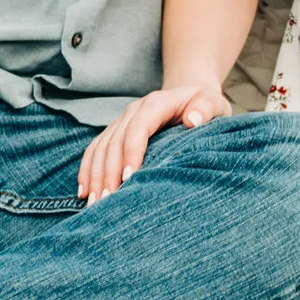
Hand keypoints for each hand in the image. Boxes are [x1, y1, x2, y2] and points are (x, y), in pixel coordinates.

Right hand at [79, 85, 231, 200]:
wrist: (189, 96)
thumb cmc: (205, 107)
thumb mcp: (214, 103)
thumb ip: (206, 109)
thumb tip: (192, 120)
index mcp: (156, 104)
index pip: (138, 127)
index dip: (132, 151)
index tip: (130, 178)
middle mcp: (133, 111)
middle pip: (114, 142)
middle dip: (109, 172)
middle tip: (107, 202)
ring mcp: (121, 122)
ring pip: (100, 148)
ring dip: (94, 175)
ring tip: (94, 203)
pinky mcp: (115, 132)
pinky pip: (94, 150)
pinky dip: (87, 170)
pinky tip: (85, 192)